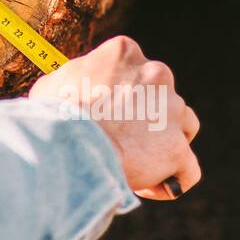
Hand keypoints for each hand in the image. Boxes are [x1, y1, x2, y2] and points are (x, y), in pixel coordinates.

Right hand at [28, 35, 200, 199]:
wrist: (66, 140)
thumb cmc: (52, 112)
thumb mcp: (56, 83)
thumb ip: (75, 81)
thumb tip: (71, 91)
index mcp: (125, 52)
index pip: (137, 72)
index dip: (123, 98)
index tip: (108, 118)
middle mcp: (155, 73)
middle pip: (164, 97)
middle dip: (148, 121)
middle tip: (121, 142)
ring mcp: (171, 110)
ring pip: (183, 130)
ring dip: (164, 146)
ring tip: (136, 165)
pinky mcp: (176, 148)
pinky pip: (187, 169)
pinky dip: (169, 180)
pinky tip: (143, 186)